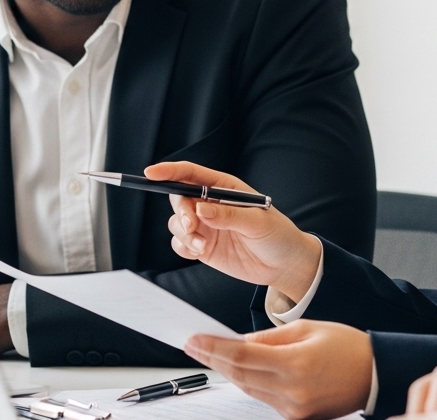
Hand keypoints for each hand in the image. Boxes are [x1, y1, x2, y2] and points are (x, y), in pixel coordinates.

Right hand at [147, 161, 321, 300]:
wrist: (284, 265)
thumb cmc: (277, 235)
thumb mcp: (257, 222)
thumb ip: (228, 215)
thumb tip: (201, 209)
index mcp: (224, 188)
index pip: (191, 174)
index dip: (169, 171)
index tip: (151, 173)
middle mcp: (211, 204)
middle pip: (179, 198)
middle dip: (181, 212)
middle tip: (193, 227)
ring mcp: (206, 225)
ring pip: (177, 223)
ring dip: (184, 234)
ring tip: (203, 246)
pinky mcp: (203, 246)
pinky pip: (180, 244)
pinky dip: (184, 248)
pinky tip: (199, 252)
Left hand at [184, 320, 372, 419]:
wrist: (375, 374)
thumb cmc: (348, 347)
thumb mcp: (308, 328)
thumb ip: (270, 336)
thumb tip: (241, 340)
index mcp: (296, 363)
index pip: (242, 355)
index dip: (213, 348)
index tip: (194, 340)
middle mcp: (293, 390)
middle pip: (239, 375)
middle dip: (213, 359)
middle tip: (194, 345)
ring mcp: (294, 407)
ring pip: (247, 388)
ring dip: (228, 371)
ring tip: (212, 354)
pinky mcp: (296, 416)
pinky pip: (263, 398)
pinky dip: (249, 382)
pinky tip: (241, 368)